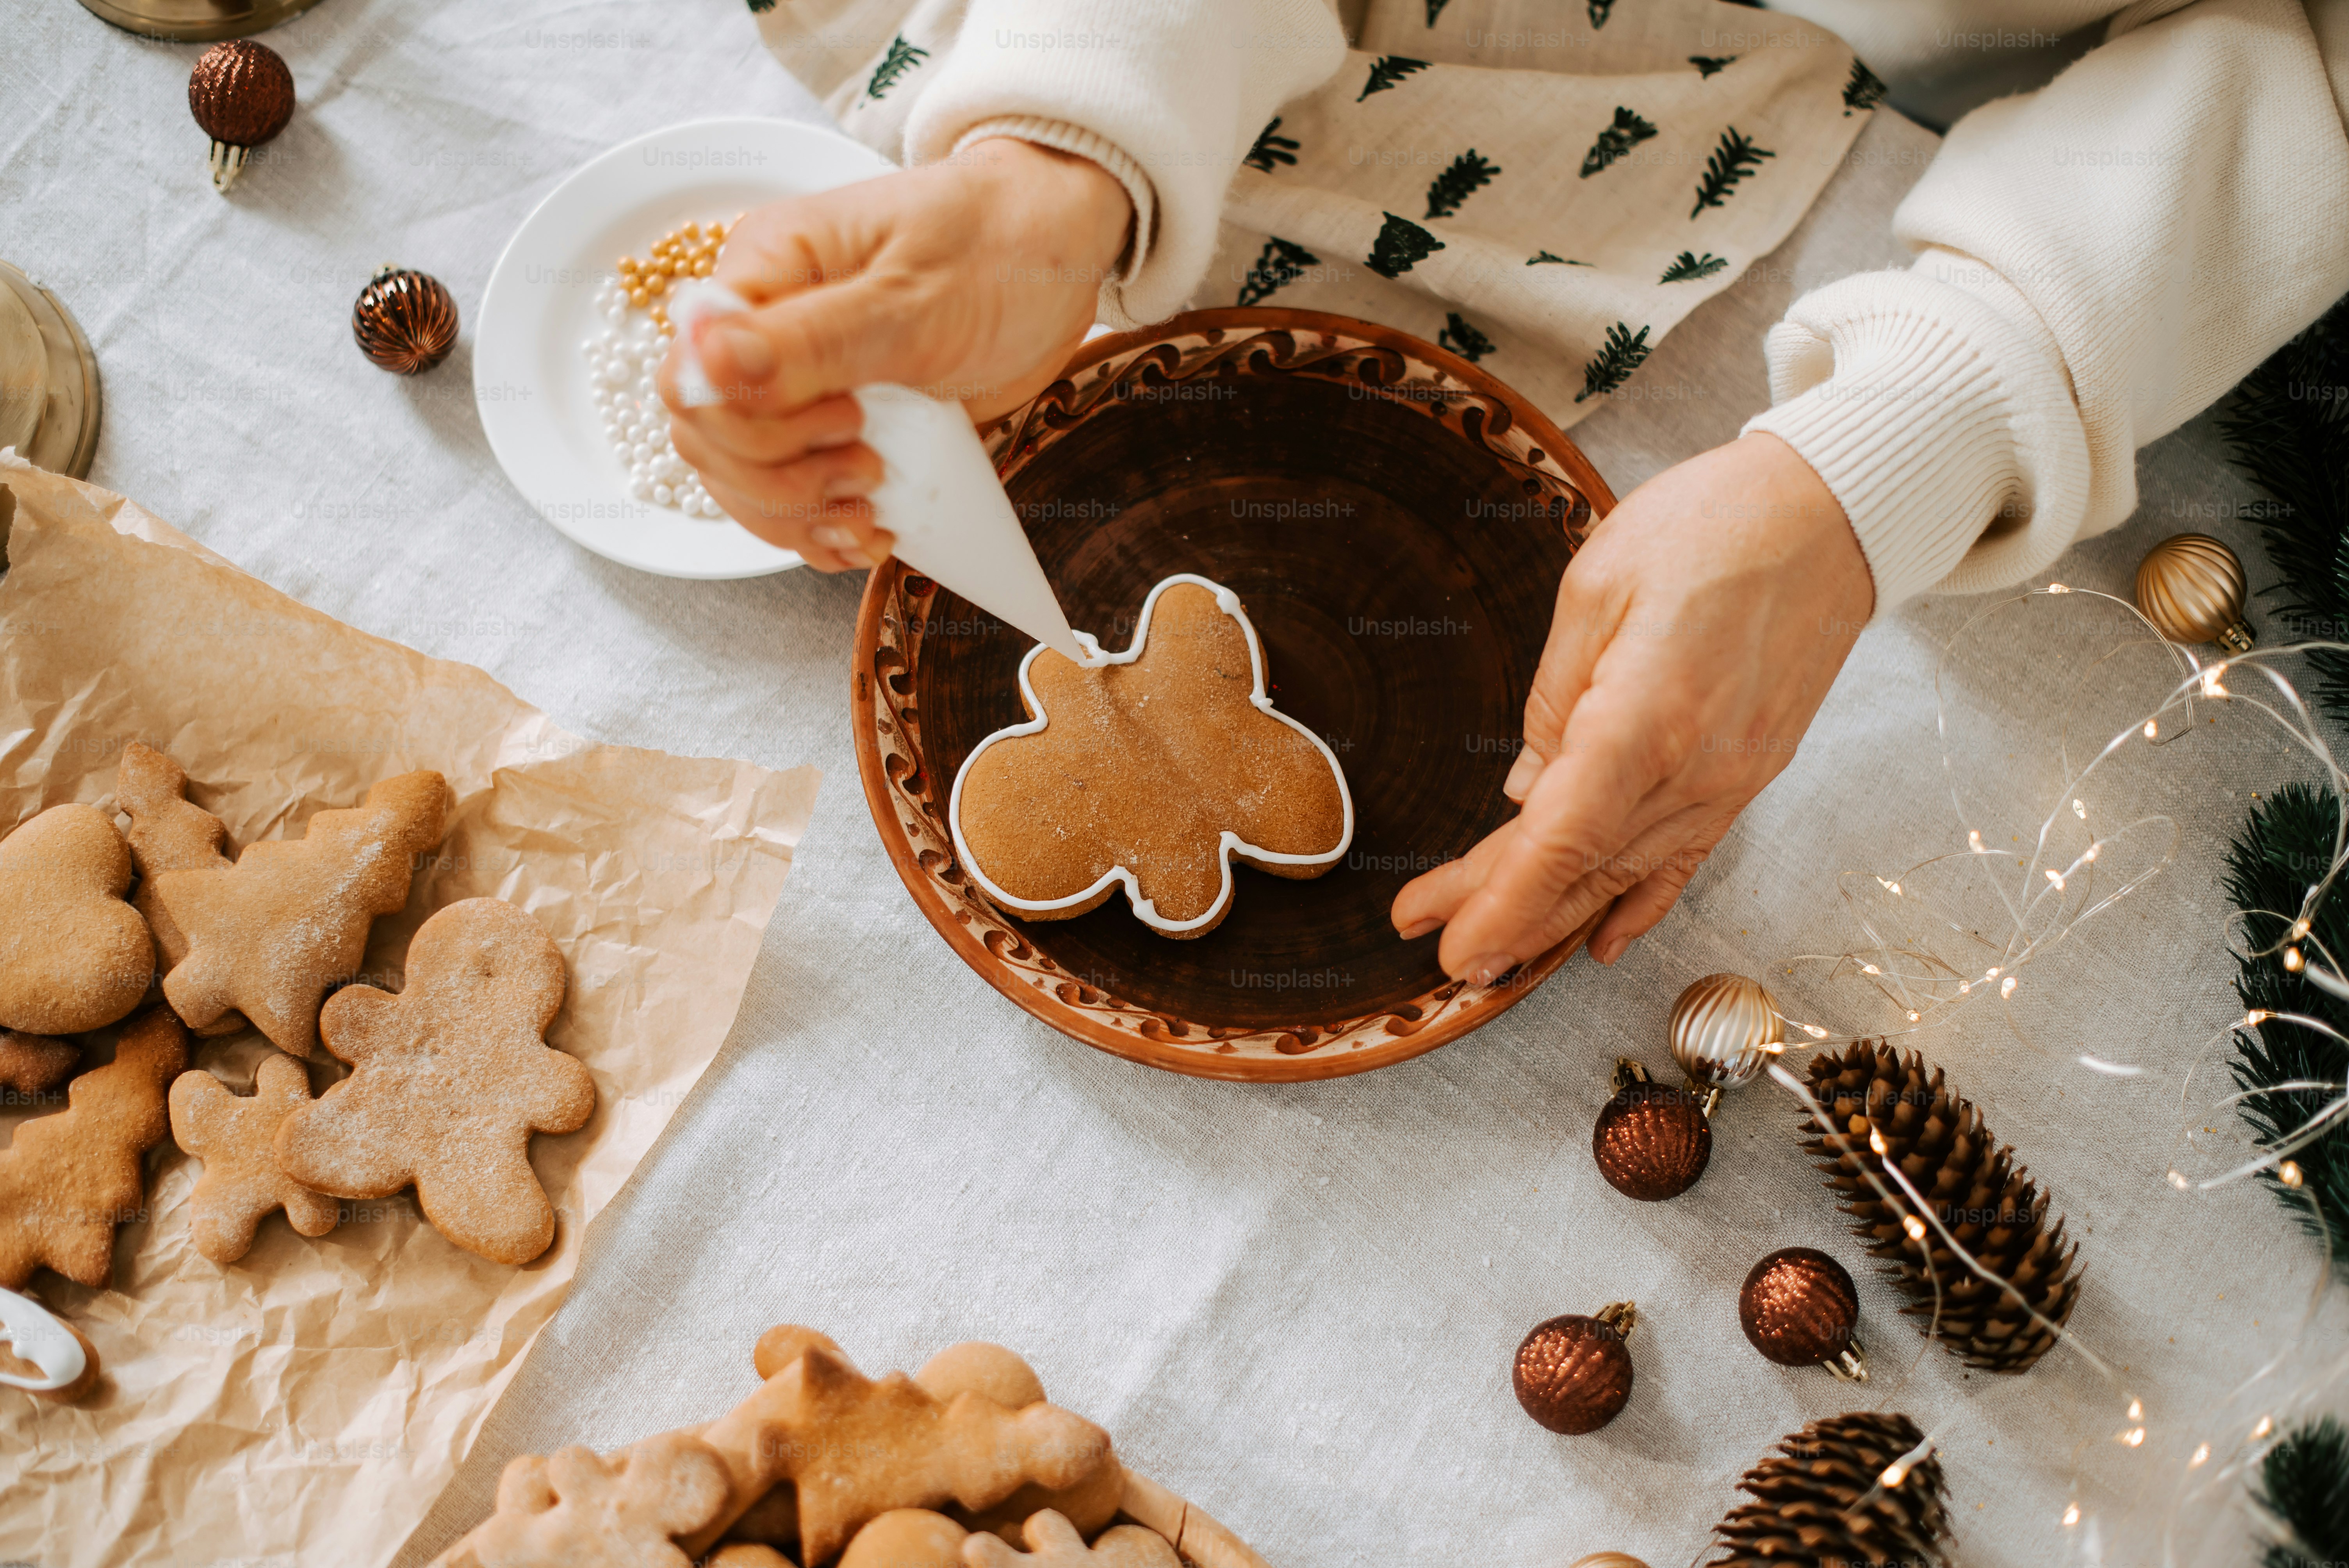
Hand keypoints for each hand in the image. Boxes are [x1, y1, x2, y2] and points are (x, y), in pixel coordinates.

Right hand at [658, 138, 1130, 571]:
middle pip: (707, 439)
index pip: (693, 378)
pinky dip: (823, 530)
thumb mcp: (911, 297)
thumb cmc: (995, 248)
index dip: (751, 427)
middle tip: (868, 467)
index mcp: (764, 273)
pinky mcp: (839, 426)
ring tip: (872, 506)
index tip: (846, 420)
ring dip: (798, 515)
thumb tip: (707, 361)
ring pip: (741, 480)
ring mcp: (799, 383)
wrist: (1058, 248)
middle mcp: (765, 330)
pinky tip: (871, 533)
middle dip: (777, 480)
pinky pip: (793, 497)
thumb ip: (809, 337)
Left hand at [1390, 432, 1873, 980]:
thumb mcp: (1595, 588)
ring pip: (1625, 873)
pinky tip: (1597, 941)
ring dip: (1554, 919)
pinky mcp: (1749, 774)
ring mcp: (1730, 779)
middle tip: (1431, 943)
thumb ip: (1555, 699)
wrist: (1830, 516)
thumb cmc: (1708, 527)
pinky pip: (1684, 858)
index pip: (1559, 841)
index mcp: (1645, 716)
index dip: (1498, 902)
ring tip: (1488, 952)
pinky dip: (1636, 904)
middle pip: (1581, 868)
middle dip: (1501, 916)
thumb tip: (1529, 791)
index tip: (1443, 942)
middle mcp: (1695, 767)